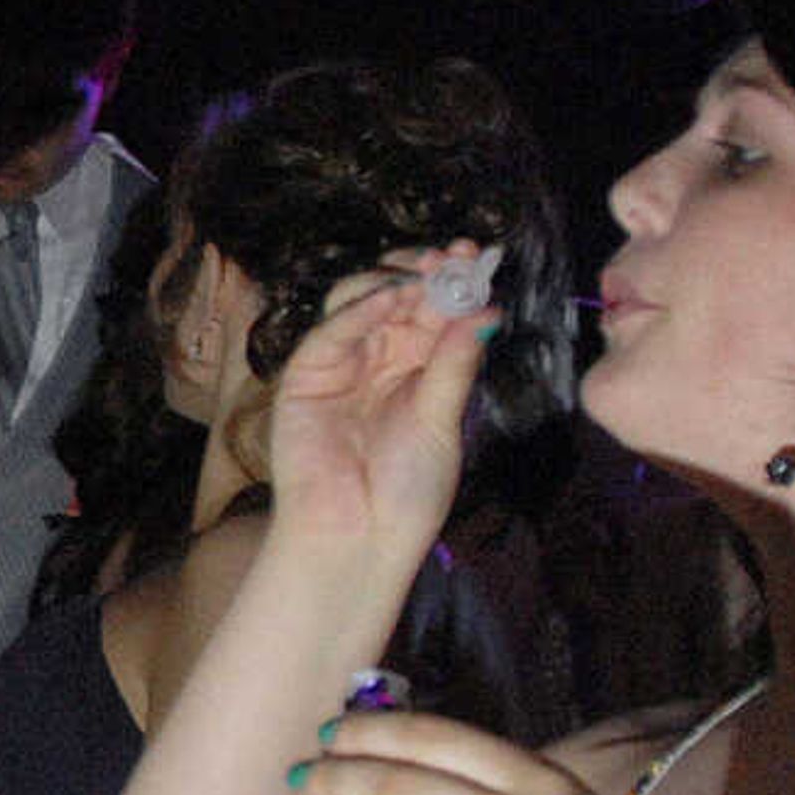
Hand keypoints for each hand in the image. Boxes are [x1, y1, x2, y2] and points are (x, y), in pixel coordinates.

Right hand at [262, 257, 492, 554]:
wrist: (359, 539)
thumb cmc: (406, 493)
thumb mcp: (441, 421)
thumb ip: (455, 362)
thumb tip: (487, 309)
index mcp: (417, 368)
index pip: (434, 310)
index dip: (453, 281)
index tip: (474, 255)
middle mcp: (379, 358)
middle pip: (398, 295)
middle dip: (425, 272)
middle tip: (451, 258)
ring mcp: (342, 362)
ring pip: (361, 300)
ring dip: (395, 283)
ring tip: (426, 280)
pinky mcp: (306, 374)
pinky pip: (332, 330)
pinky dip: (360, 308)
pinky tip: (392, 299)